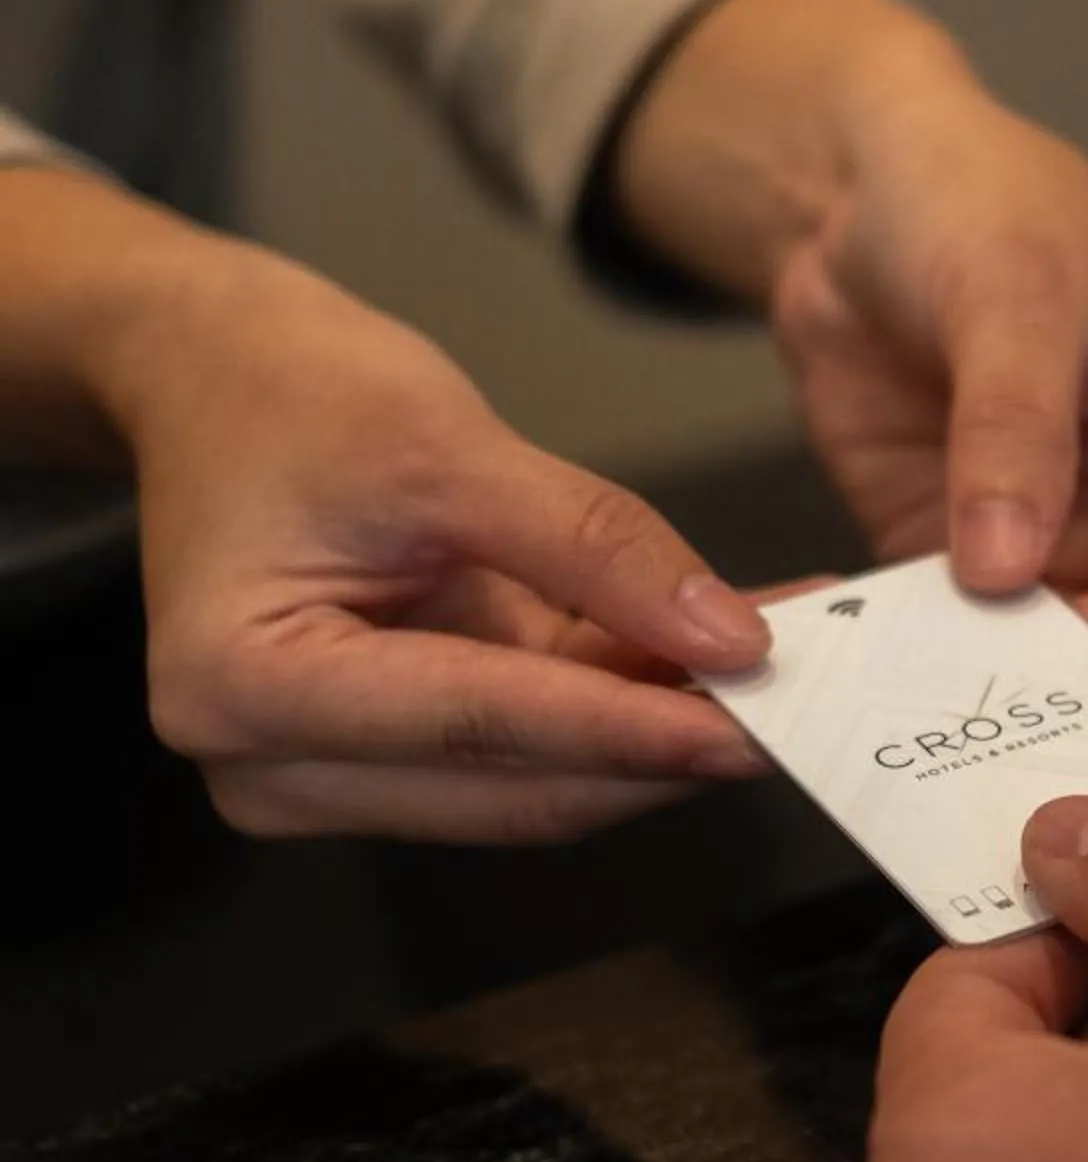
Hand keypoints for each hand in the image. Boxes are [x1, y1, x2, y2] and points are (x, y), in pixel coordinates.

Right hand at [95, 227, 772, 840]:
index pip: (480, 723)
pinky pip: (526, 751)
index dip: (628, 730)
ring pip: (535, 784)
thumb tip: (727, 637)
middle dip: (662, 744)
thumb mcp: (450, 444)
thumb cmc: (285, 391)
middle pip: (515, 784)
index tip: (752, 724)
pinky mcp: (383, 761)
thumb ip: (594, 546)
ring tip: (777, 671)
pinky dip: (619, 712)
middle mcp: (268, 762)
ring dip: (655, 732)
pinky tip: (707, 667)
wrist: (211, 377)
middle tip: (801, 701)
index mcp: (243, 685)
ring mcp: (320, 775)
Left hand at [614, 0, 1087, 687]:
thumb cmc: (978, 198)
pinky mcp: (991, 570)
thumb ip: (1013, 427)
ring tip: (949, 679)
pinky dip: (942, 662)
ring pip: (1078, 659)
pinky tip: (895, 662)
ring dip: (1015, 673)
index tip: (1082, 633)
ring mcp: (1084, 540)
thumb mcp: (1009, 291)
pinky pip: (980, 646)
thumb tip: (1009, 564)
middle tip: (1014, 683)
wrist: (858, 199)